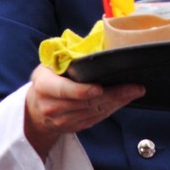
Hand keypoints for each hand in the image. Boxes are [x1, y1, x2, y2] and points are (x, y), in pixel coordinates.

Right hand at [24, 64, 144, 157]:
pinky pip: (97, 119)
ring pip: (95, 112)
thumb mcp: (50, 64)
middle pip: (86, 103)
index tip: (99, 88)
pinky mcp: (74, 127)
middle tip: (135, 87)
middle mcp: (52, 106)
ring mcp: (63, 120)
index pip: (64, 90)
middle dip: (113, 94)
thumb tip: (97, 42)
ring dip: (117, 102)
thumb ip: (67, 55)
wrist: (34, 109)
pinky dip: (112, 109)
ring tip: (135, 91)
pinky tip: (124, 99)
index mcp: (44, 85)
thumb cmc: (48, 79)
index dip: (82, 91)